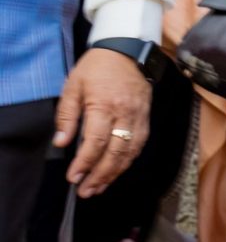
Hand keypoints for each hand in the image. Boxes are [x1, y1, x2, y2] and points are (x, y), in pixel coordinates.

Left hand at [54, 47, 150, 197]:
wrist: (128, 50)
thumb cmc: (97, 67)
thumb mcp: (73, 86)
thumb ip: (67, 115)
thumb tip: (62, 142)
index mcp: (105, 105)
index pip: (95, 141)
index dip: (84, 163)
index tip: (73, 177)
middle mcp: (126, 114)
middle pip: (116, 152)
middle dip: (100, 175)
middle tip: (86, 190)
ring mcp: (139, 117)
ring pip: (130, 152)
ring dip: (115, 173)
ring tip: (99, 187)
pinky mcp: (146, 118)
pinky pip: (140, 145)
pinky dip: (128, 161)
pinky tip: (116, 170)